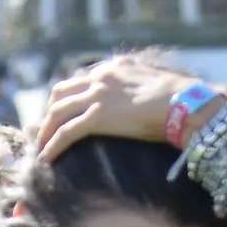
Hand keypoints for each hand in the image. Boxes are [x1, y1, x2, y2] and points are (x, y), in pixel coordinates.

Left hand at [37, 58, 205, 160]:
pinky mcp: (98, 117)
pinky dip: (53, 145)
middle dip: (48, 112)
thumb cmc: (181, 101)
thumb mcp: (155, 86)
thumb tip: (143, 105)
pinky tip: (46, 158)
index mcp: (114, 68)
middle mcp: (100, 77)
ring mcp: (97, 96)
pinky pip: (66, 132)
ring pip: (58, 112)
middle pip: (60, 92)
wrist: (185, 103)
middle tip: (44, 131)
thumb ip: (139, 90)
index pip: (80, 80)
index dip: (66, 98)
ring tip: (41, 147)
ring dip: (45, 130)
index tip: (60, 114)